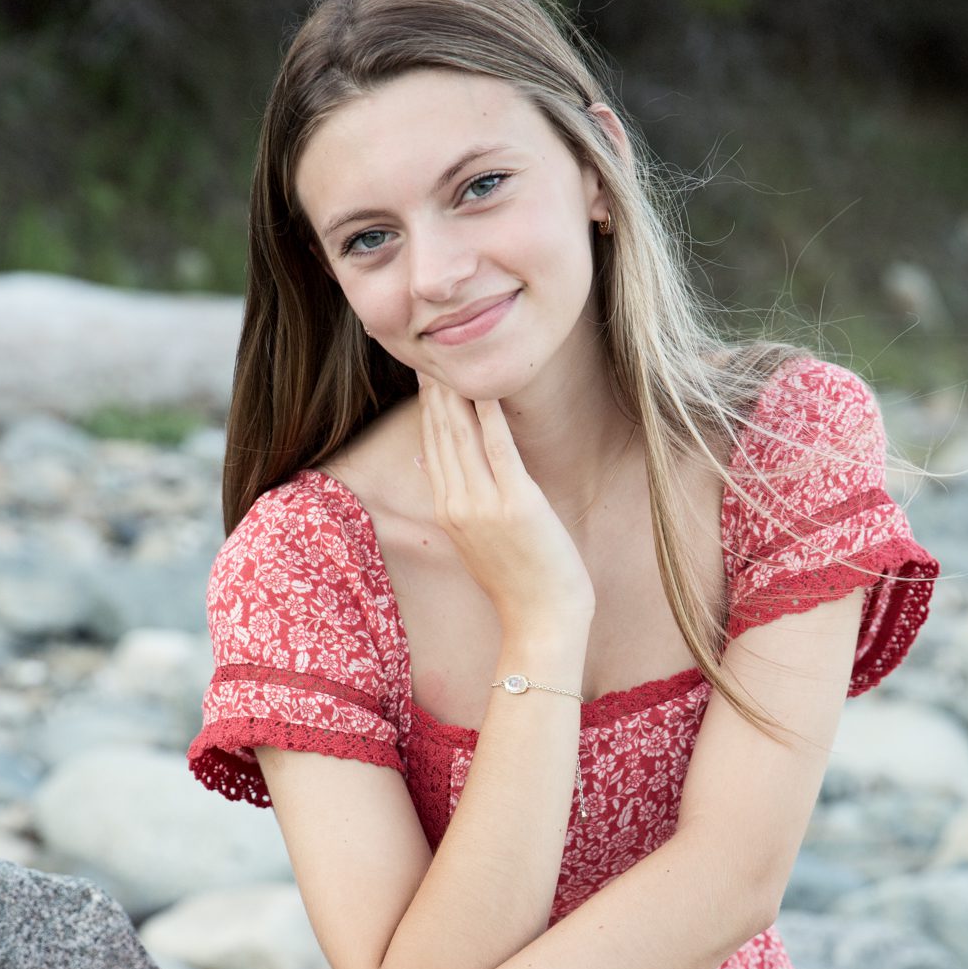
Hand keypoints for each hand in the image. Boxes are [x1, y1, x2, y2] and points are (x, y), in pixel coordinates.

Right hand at [415, 371, 595, 628]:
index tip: (426, 371)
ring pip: (463, 435)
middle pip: (441, 433)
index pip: (431, 445)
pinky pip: (499, 447)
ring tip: (454, 357)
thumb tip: (428, 457)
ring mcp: (483, 504)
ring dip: (458, 393)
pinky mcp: (516, 503)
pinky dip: (492, 414)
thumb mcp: (475, 539)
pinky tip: (488, 387)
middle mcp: (457, 504)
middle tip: (433, 349)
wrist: (540, 618)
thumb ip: (456, 499)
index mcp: (447, 510)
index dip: (428, 405)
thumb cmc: (519, 581)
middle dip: (437, 390)